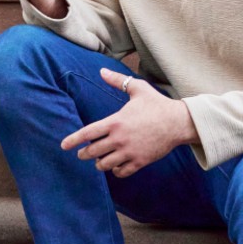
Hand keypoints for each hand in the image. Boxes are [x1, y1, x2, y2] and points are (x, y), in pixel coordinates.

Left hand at [62, 67, 195, 177]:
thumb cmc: (157, 104)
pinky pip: (121, 172)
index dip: (73, 140)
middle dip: (84, 154)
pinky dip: (115, 171)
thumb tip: (101, 71)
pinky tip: (115, 166)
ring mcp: (129, 152)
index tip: (64, 146)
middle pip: (92, 152)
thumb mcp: (137, 88)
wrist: (178, 122)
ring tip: (99, 160)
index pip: (88, 133)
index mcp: (116, 121)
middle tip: (81, 153)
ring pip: (104, 165)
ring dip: (99, 164)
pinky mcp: (140, 161)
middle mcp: (119, 139)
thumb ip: (117, 80)